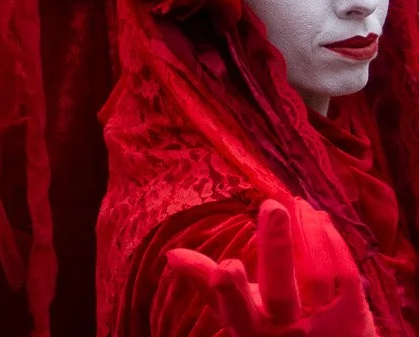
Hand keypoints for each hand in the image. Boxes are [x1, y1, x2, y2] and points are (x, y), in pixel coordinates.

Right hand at [165, 198, 376, 336]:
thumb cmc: (272, 331)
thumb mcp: (238, 315)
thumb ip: (208, 284)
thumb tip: (172, 254)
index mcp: (252, 330)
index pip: (237, 311)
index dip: (231, 291)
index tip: (228, 265)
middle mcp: (289, 329)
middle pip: (281, 291)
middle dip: (276, 248)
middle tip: (273, 205)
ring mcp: (326, 324)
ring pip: (318, 276)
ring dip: (309, 234)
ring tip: (299, 204)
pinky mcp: (355, 316)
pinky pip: (346, 276)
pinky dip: (335, 245)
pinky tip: (322, 221)